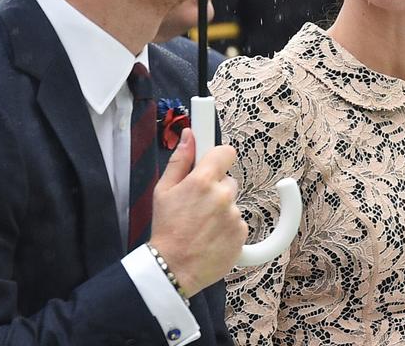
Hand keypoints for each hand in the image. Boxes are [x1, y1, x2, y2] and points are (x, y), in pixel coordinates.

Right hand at [148, 129, 247, 296]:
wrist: (172, 268)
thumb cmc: (166, 229)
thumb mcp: (163, 191)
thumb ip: (179, 160)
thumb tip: (190, 135)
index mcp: (202, 181)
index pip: (226, 152)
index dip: (219, 157)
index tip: (214, 162)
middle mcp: (222, 196)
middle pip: (229, 180)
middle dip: (216, 188)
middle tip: (197, 205)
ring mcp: (234, 215)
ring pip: (232, 203)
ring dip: (221, 210)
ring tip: (201, 225)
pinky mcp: (241, 233)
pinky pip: (238, 222)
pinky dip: (227, 228)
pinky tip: (210, 236)